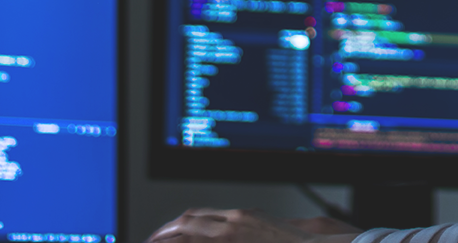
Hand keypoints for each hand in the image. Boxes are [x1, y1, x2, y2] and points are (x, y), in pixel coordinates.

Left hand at [146, 208, 362, 242]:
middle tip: (151, 241)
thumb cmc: (305, 242)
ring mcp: (232, 237)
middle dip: (164, 234)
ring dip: (168, 240)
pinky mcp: (236, 242)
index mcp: (242, 217)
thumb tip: (260, 233)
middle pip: (187, 224)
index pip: (198, 217)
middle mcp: (232, 224)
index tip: (166, 234)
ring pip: (188, 235)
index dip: (178, 226)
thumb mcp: (279, 229)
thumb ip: (262, 231)